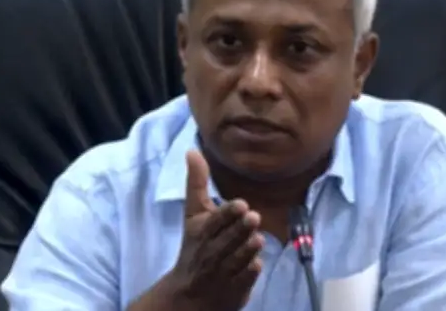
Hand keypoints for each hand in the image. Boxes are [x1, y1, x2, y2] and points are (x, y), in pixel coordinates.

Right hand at [165, 150, 263, 310]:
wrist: (188, 293)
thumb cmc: (195, 245)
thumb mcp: (193, 214)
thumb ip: (196, 183)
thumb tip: (192, 151)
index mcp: (201, 232)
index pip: (214, 223)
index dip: (227, 214)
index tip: (241, 204)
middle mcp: (211, 252)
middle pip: (226, 240)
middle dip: (239, 230)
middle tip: (253, 216)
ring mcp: (223, 272)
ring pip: (236, 260)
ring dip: (247, 250)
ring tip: (258, 238)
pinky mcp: (235, 288)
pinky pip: (244, 280)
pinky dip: (249, 273)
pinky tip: (257, 264)